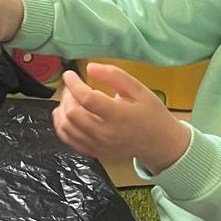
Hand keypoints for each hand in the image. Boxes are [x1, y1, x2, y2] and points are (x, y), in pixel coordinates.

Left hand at [51, 64, 189, 170]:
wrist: (158, 142)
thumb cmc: (150, 113)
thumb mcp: (138, 89)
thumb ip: (114, 76)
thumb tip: (90, 67)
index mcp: (118, 116)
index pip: (87, 99)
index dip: (73, 84)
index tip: (69, 74)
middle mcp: (105, 134)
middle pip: (72, 114)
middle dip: (67, 96)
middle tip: (72, 86)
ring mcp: (98, 146)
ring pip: (66, 128)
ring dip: (62, 110)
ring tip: (70, 99)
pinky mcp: (94, 153)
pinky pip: (69, 140)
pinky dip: (62, 126)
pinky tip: (66, 115)